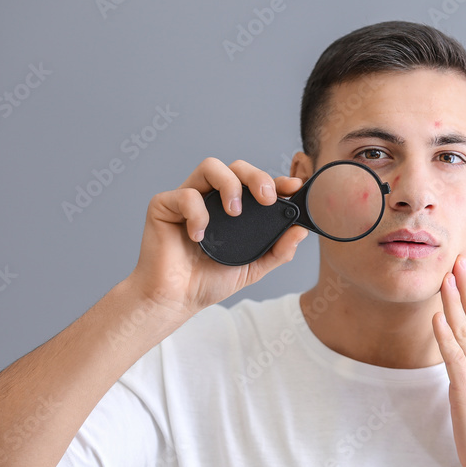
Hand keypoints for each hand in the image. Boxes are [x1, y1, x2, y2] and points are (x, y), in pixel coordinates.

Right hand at [126, 158, 309, 321]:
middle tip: (266, 198)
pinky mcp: (164, 205)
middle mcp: (211, 198)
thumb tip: (301, 231)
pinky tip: (199, 236)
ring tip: (234, 212)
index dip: (275, 180)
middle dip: (256, 176)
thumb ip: (278, 251)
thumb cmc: (208, 281)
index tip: (293, 188)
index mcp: (232, 209)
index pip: (255, 184)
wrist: (176, 300)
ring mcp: (187, 199)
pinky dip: (197, 213)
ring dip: (229, 184)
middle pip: (235, 167)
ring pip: (210, 167)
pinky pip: (184, 195)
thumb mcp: (253, 268)